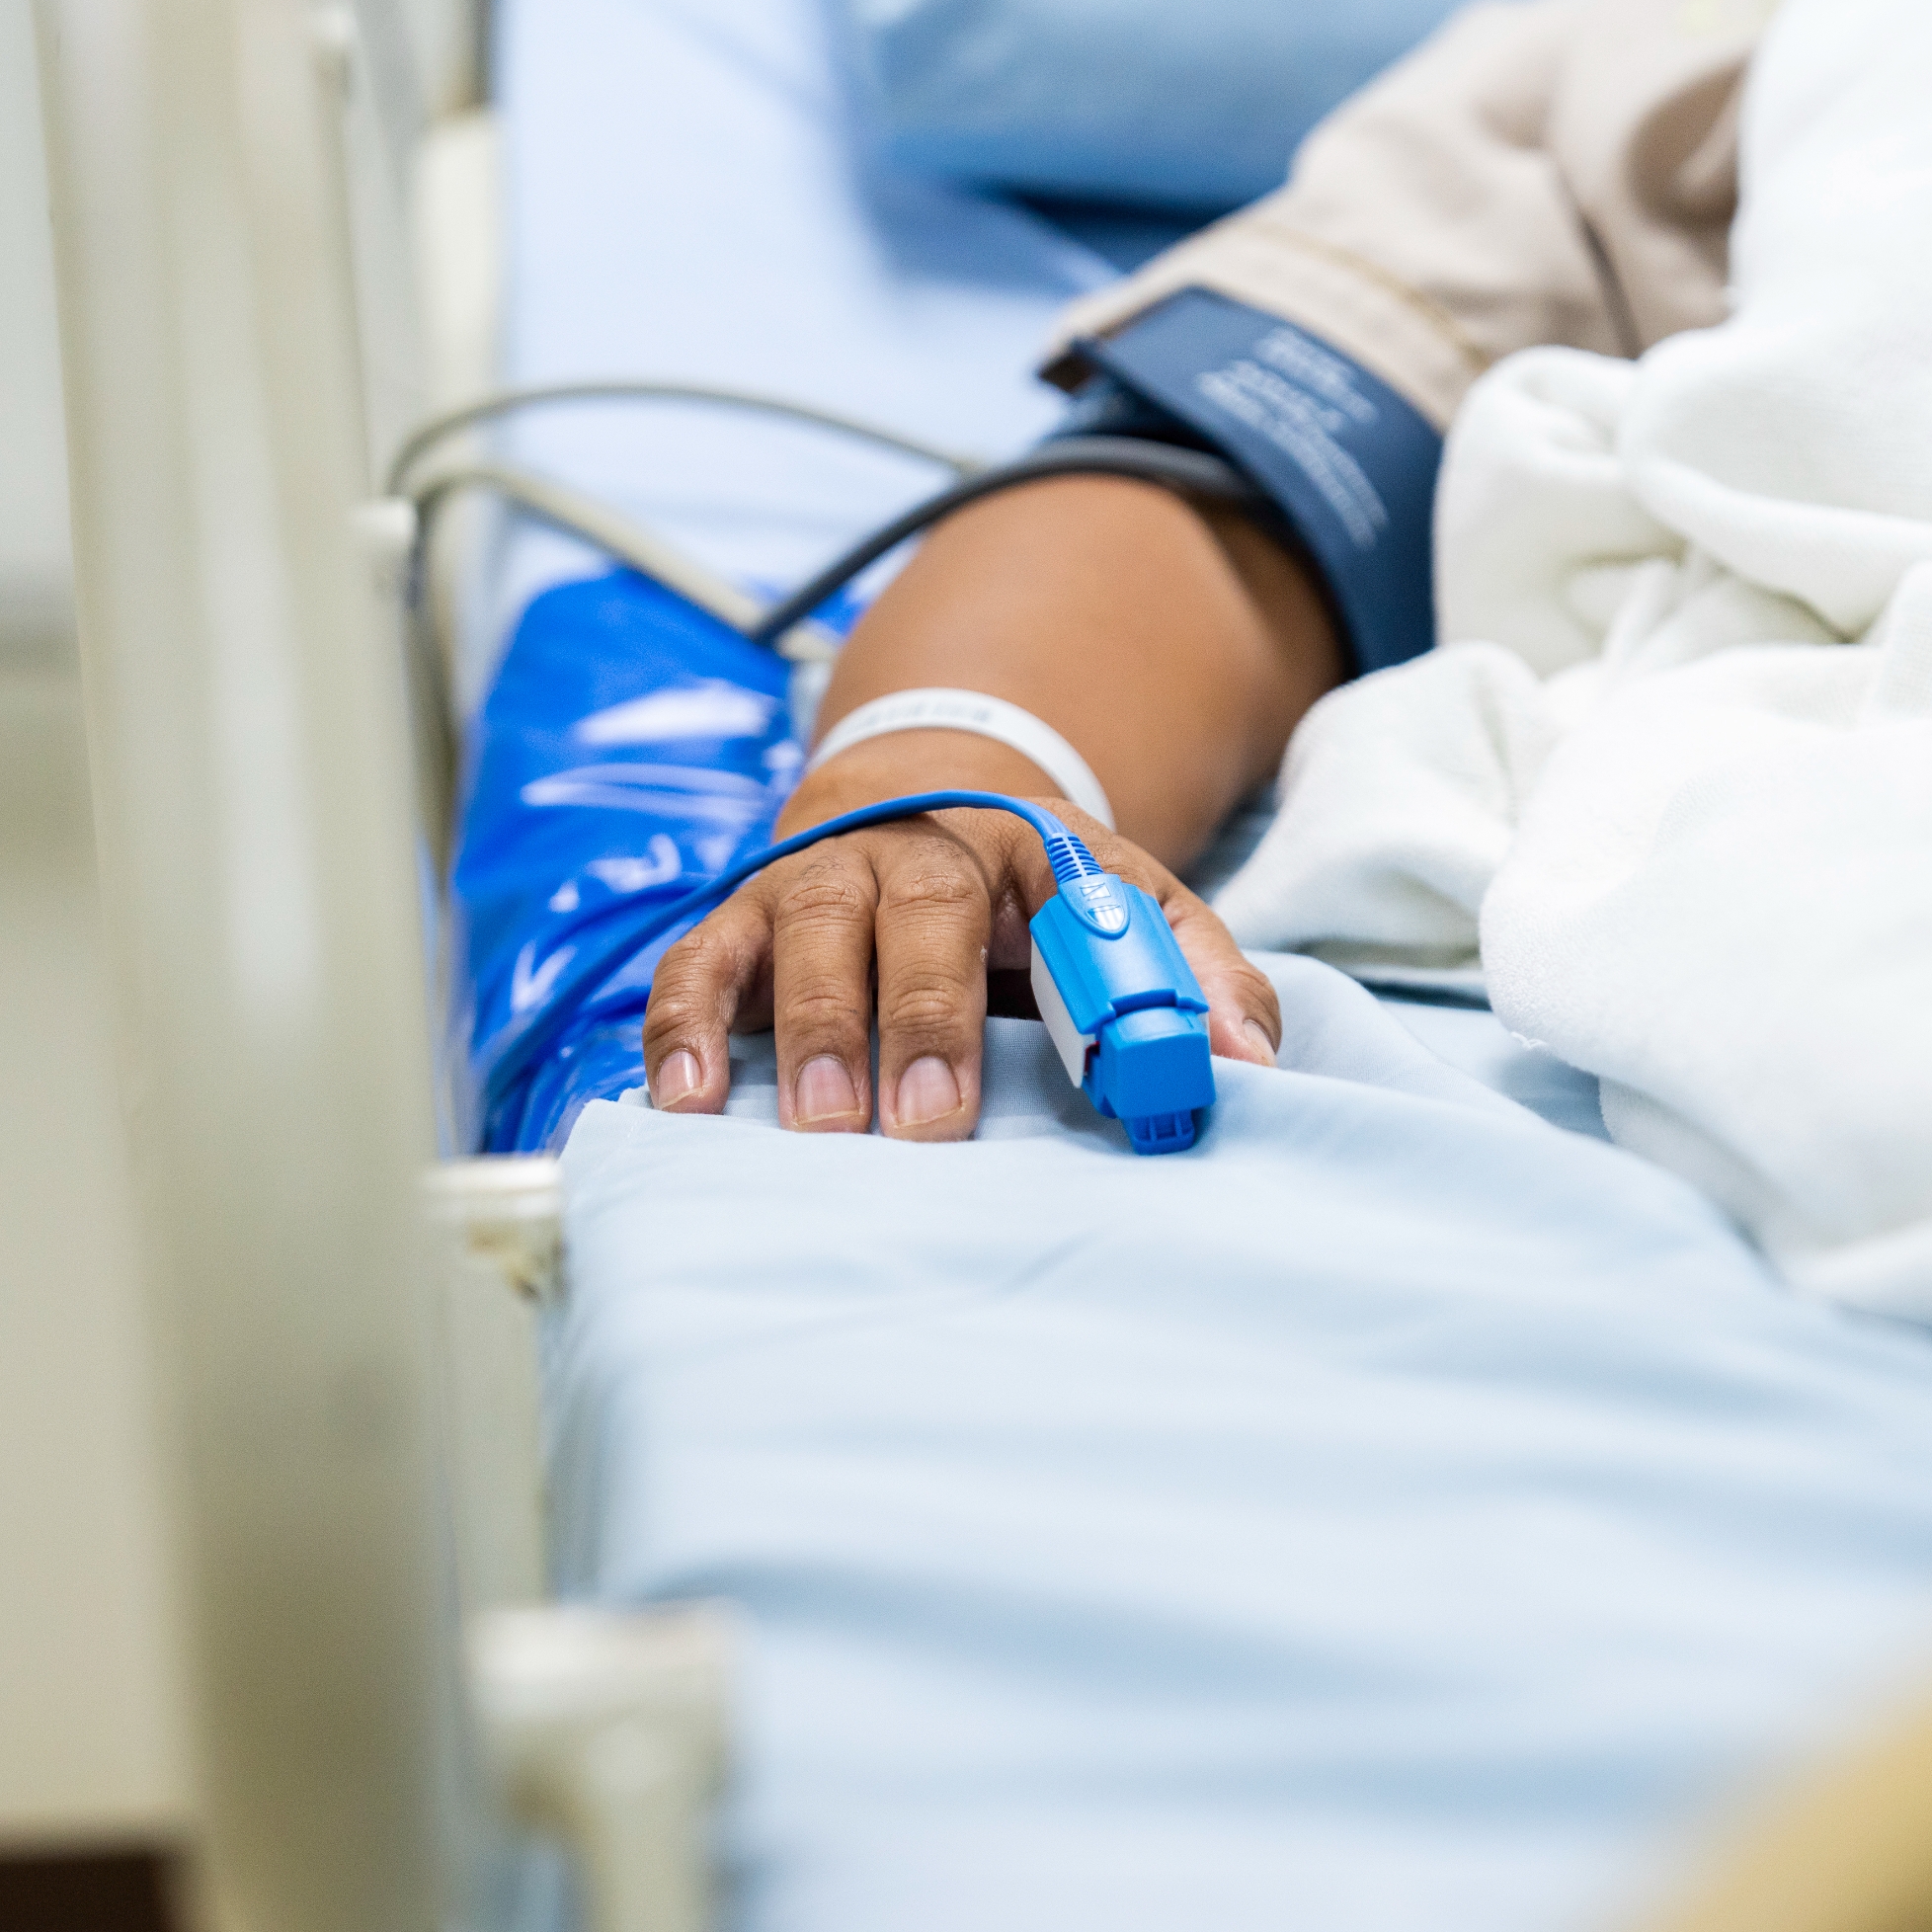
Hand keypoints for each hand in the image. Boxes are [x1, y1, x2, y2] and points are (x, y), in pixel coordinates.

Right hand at [638, 730, 1280, 1138]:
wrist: (917, 806)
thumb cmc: (1034, 898)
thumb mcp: (1131, 910)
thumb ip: (1195, 976)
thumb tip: (1248, 1061)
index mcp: (1026, 845)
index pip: (1063, 890)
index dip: (1076, 964)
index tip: (1095, 1043)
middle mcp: (914, 847)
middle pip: (919, 912)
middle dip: (922, 1017)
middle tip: (926, 1125)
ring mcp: (818, 878)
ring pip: (809, 929)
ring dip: (813, 1029)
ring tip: (820, 1124)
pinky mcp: (740, 920)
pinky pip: (700, 962)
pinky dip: (684, 1025)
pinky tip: (687, 1099)